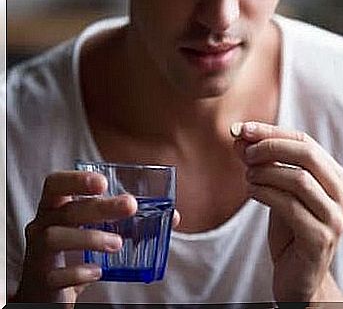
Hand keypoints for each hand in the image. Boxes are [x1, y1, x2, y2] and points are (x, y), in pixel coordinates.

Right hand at [14, 171, 180, 305]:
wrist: (48, 293)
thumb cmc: (76, 253)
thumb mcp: (99, 232)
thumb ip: (131, 222)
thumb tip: (173, 216)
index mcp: (55, 208)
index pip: (56, 184)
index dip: (76, 180)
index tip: (103, 182)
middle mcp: (41, 225)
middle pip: (66, 209)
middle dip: (99, 206)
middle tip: (130, 206)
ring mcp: (38, 253)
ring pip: (56, 237)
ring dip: (90, 237)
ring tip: (118, 244)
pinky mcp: (42, 280)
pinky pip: (57, 274)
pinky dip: (79, 272)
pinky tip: (98, 271)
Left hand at [232, 122, 342, 301]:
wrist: (298, 277)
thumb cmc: (290, 230)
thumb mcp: (277, 191)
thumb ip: (262, 165)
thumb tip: (239, 138)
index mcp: (336, 178)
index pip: (306, 143)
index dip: (272, 132)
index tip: (242, 129)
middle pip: (307, 156)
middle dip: (270, 148)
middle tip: (245, 152)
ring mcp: (335, 218)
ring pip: (299, 180)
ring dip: (265, 173)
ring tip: (248, 177)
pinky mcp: (320, 238)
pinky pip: (289, 206)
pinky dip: (265, 193)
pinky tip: (252, 192)